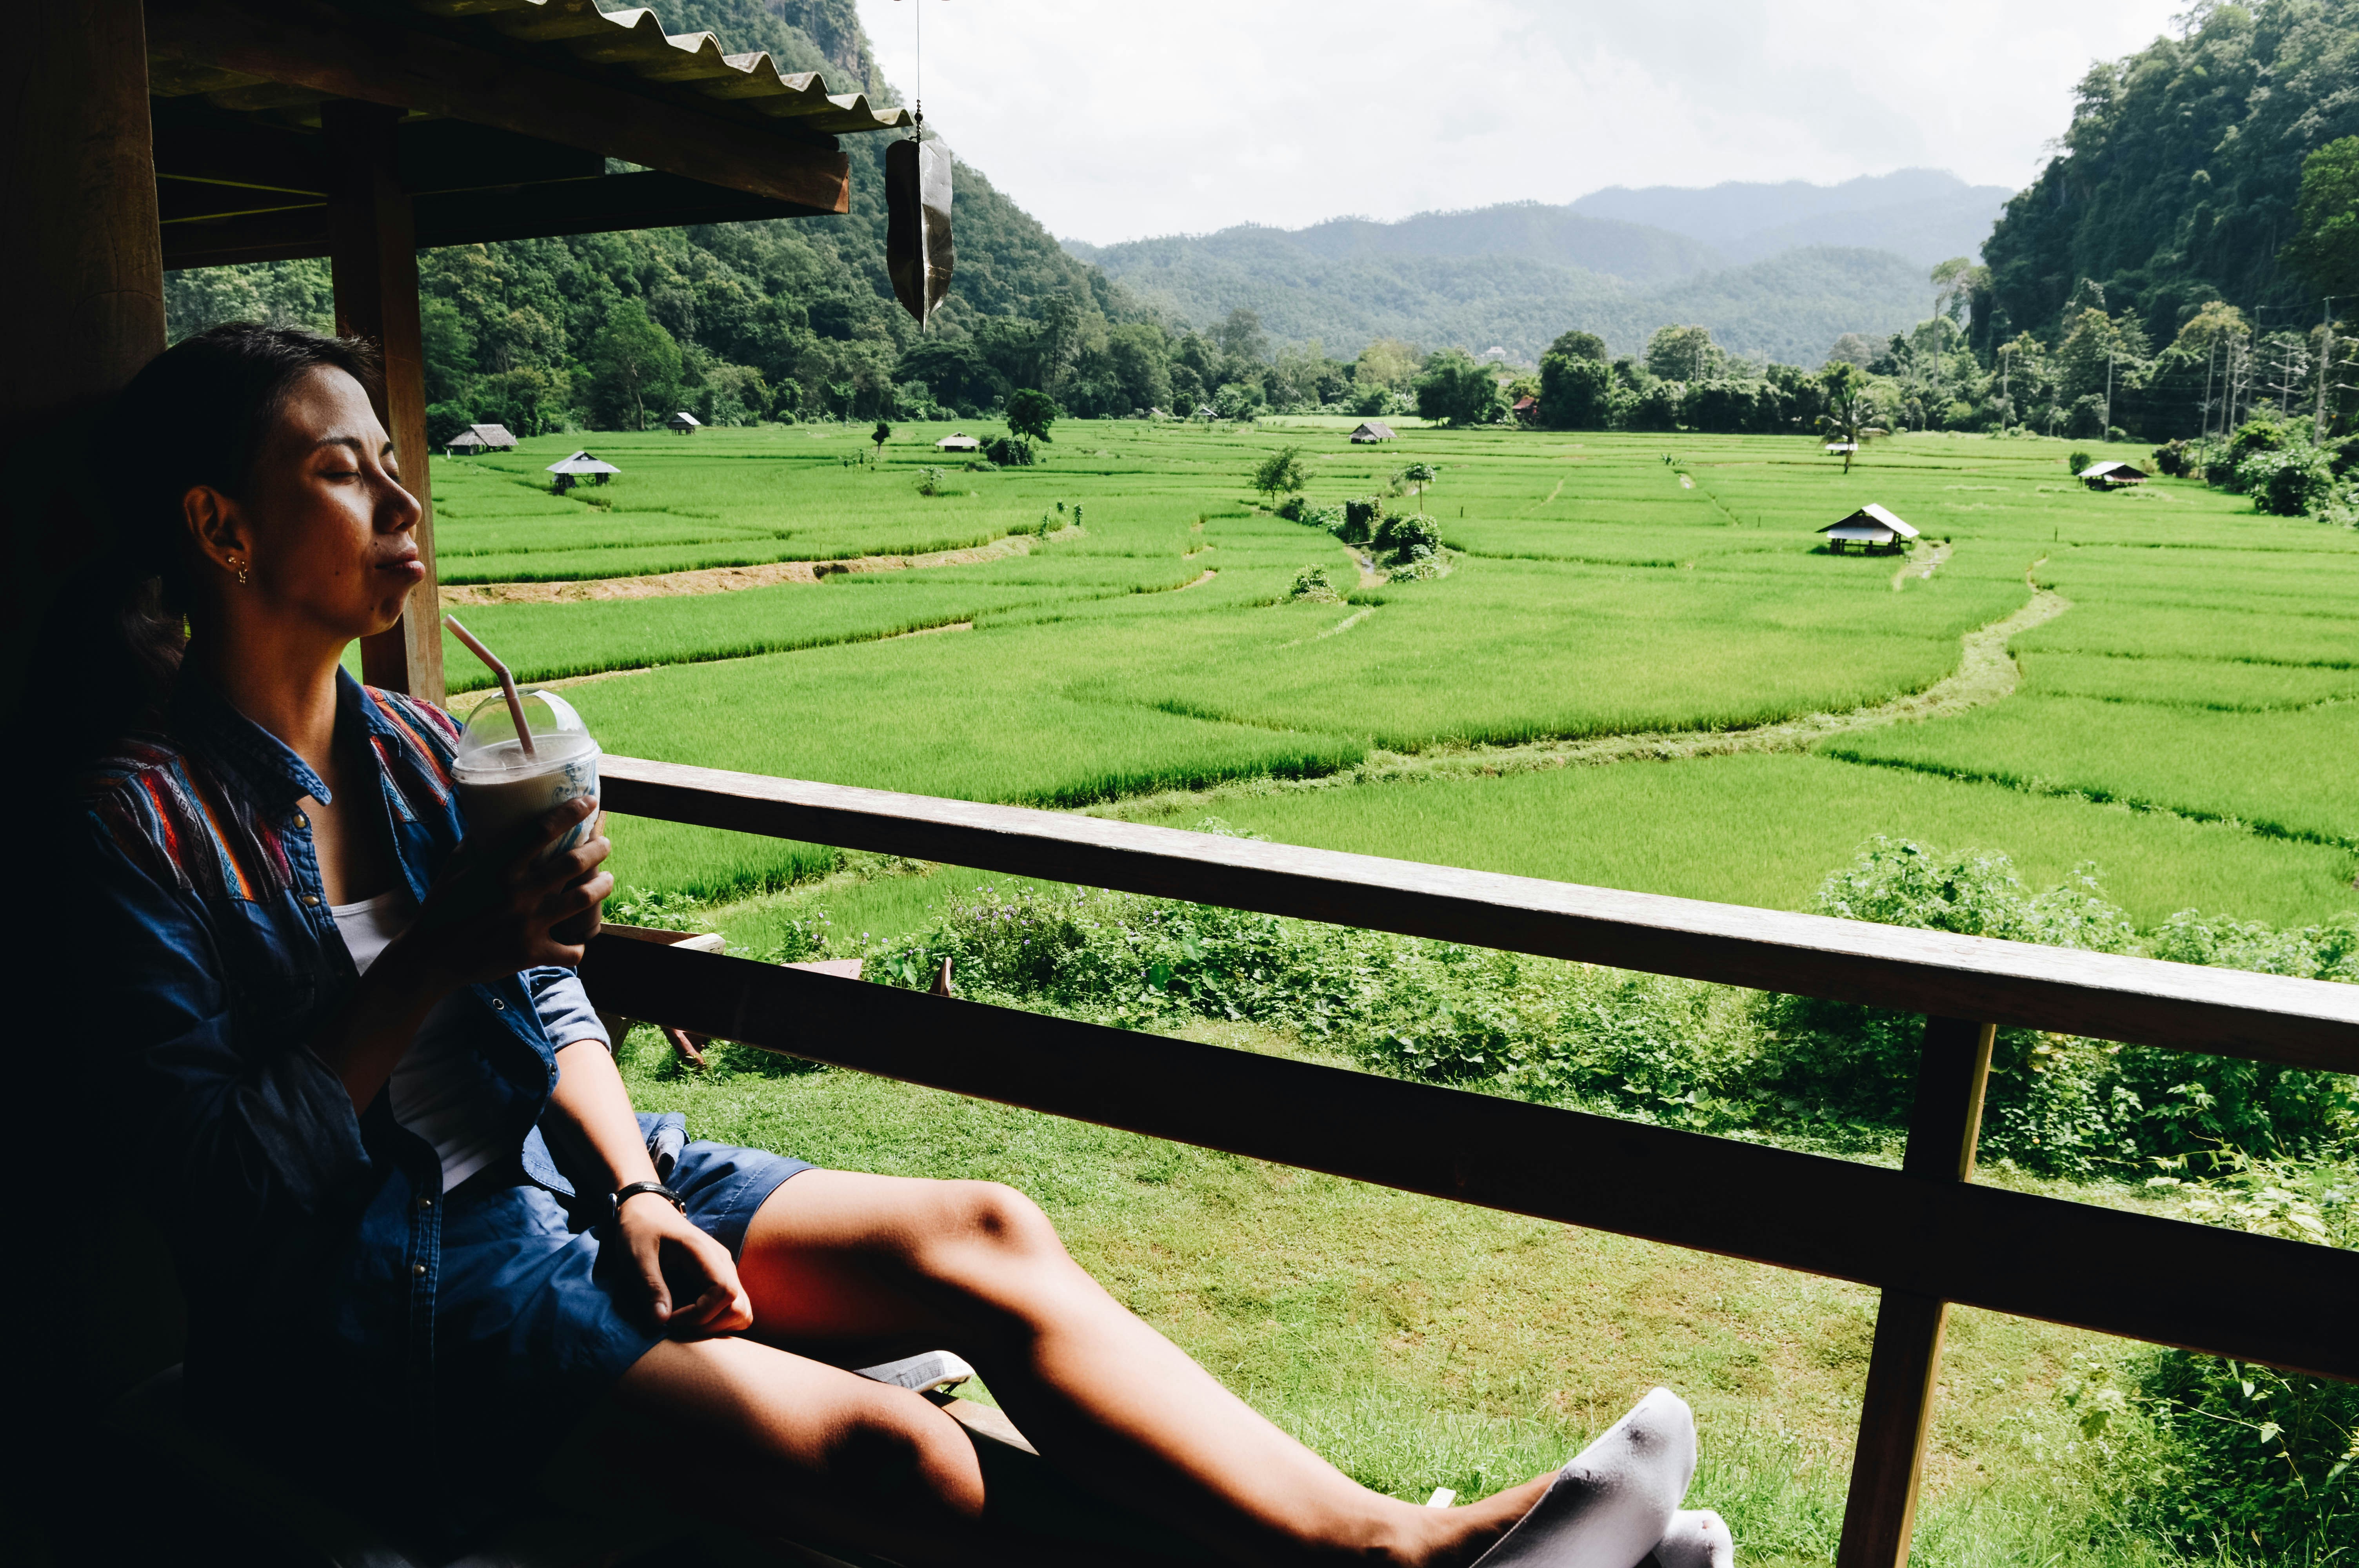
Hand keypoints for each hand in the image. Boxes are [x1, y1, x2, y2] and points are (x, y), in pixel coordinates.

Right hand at [398, 797, 613, 988]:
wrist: (429, 957)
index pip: (542, 830)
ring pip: (583, 899)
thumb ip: (475, 843)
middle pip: (575, 862)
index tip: (591, 801)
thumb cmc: (441, 907)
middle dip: (599, 849)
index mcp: (499, 867)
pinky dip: (578, 946)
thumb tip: (489, 818)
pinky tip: (578, 940)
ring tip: (607, 880)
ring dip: (602, 887)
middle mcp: (518, 892)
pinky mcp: (531, 953)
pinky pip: (571, 950)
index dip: (571, 812)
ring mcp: (527, 923)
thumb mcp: (455, 867)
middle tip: (604, 845)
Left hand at [617, 1194, 752, 1336]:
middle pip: (739, 1308)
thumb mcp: (636, 1256)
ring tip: (682, 1322)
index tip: (668, 1318)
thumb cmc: (639, 1230)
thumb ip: (650, 1286)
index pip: (724, 1293)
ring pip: (741, 1311)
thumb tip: (662, 1321)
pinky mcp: (719, 1279)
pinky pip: (731, 1309)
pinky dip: (714, 1321)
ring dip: (713, 1326)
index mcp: (704, 1253)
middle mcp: (722, 1263)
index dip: (699, 1315)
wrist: (646, 1211)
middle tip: (673, 1323)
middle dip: (707, 1326)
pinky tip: (686, 1316)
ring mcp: (724, 1271)